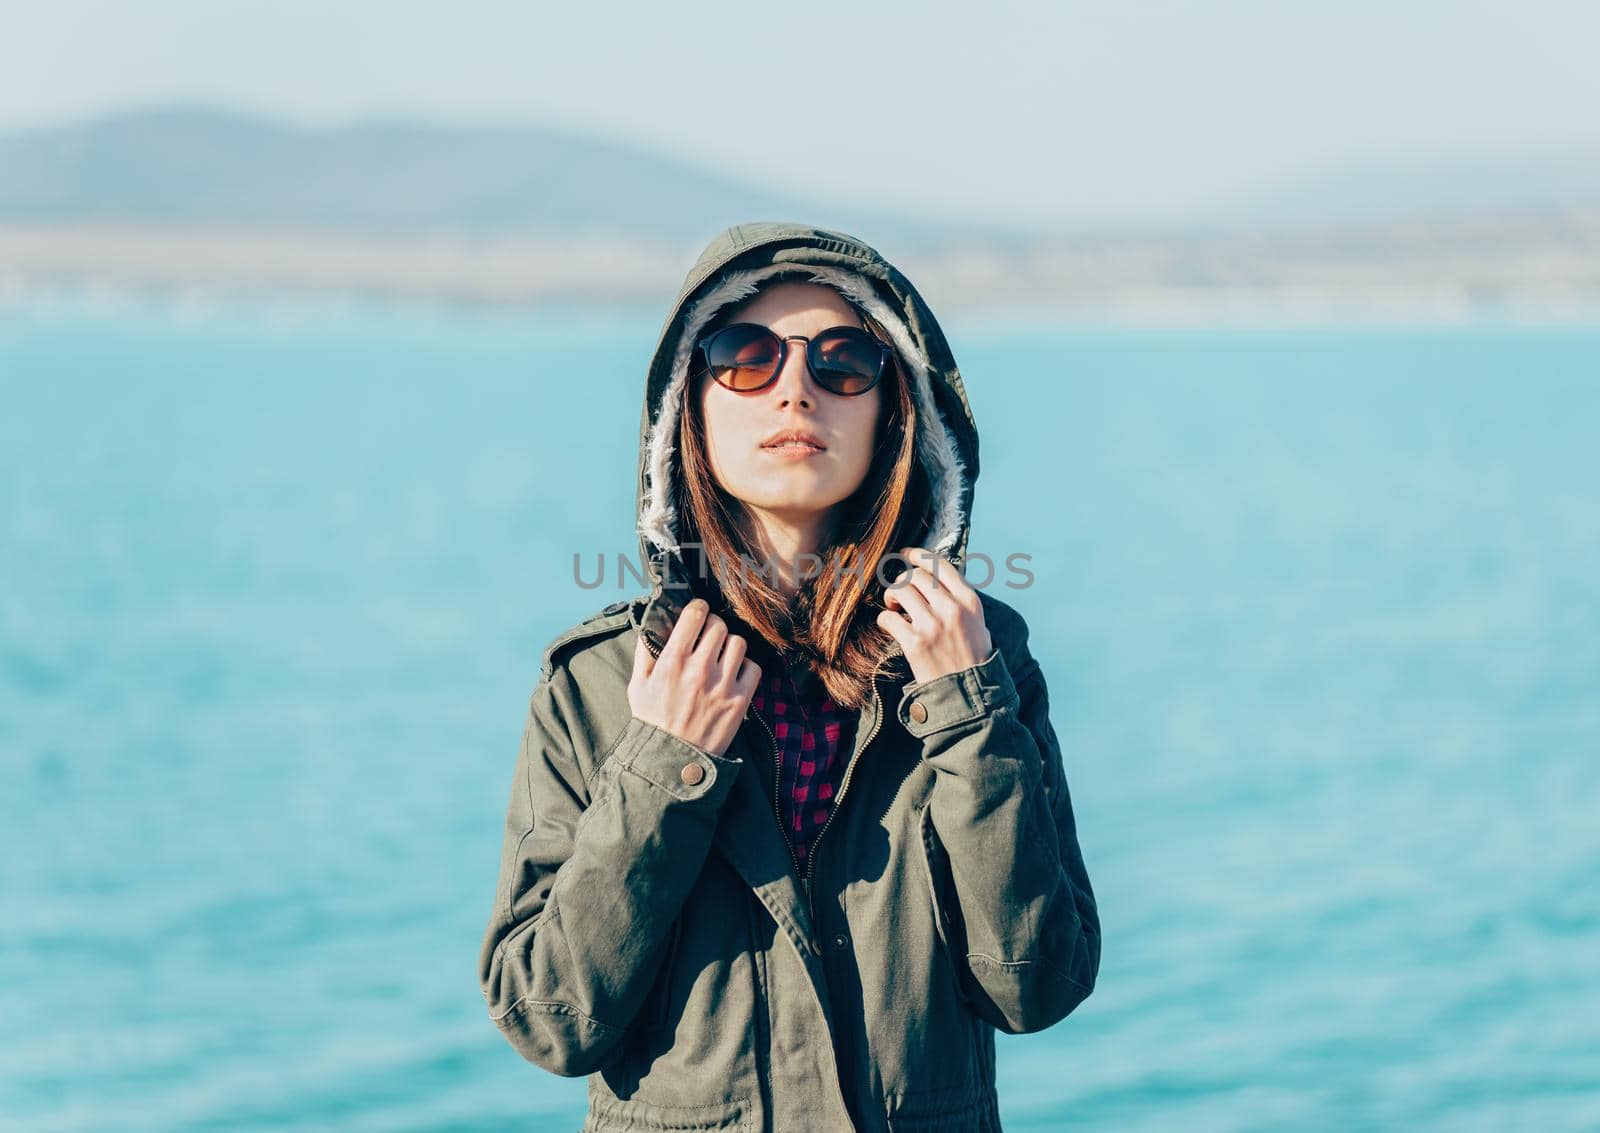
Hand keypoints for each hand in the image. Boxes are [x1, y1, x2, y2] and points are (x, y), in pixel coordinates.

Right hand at [629, 597, 762, 756]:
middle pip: (719, 626)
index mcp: (672, 661)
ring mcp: (722, 685)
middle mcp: (699, 669)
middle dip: (714, 626)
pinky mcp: (739, 701)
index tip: (699, 611)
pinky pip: (754, 668)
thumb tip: (651, 624)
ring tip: (722, 655)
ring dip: (730, 645)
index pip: (694, 615)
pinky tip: (734, 674)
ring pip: (738, 643)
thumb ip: (644, 652)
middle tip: (709, 635)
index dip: (698, 608)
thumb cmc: (652, 721)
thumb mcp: (637, 685)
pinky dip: (746, 667)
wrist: (672, 759)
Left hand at [877, 546, 992, 685]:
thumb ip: (959, 600)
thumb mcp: (978, 623)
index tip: (906, 554)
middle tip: (899, 595)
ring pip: (900, 590)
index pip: (940, 565)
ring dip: (892, 597)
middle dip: (903, 581)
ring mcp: (932, 625)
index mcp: (969, 601)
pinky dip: (885, 620)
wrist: (969, 694)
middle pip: (916, 576)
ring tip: (894, 608)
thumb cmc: (972, 658)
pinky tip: (891, 627)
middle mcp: (951, 608)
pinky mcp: (914, 643)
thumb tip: (935, 580)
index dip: (919, 555)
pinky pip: (888, 617)